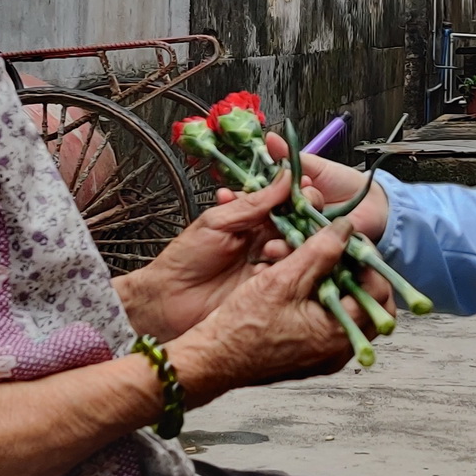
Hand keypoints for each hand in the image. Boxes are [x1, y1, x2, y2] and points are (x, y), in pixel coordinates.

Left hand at [114, 172, 298, 344]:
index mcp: (255, 219)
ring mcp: (272, 266)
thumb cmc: (187, 257)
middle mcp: (268, 240)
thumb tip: (284, 176)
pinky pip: (291, 277)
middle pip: (302, 226)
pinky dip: (280, 271)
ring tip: (266, 251)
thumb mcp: (218, 222)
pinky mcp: (272, 290)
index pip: (289, 201)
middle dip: (301, 222)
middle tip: (283, 229)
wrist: (170, 300)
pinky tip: (261, 272)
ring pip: (301, 250)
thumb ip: (254, 202)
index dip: (300, 195)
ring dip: (288, 247)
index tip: (305, 191)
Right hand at [165, 215, 365, 403]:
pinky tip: (301, 287)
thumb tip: (346, 229)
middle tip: (340, 255)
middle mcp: (337, 352)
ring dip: (339, 288)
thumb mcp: (281, 279)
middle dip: (359, 277)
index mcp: (337, 335)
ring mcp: (324, 358)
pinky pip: (329, 327)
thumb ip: (319, 251)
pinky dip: (323, 304)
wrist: (211, 359)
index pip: (379, 294)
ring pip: (349, 316)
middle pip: (371, 308)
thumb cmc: (241, 324)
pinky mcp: (308, 357)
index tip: (351, 243)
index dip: (368, 263)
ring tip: (316, 266)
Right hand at [222, 134, 389, 251]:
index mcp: (287, 202)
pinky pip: (302, 260)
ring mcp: (302, 242)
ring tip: (271, 248)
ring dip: (275, 248)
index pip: (260, 203)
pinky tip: (287, 259)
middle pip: (266, 228)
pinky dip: (295, 261)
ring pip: (282, 246)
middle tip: (248, 226)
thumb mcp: (316, 167)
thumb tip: (269, 138)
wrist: (377, 204)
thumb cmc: (346, 183)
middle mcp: (290, 223)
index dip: (245, 201)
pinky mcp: (317, 258)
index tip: (228, 197)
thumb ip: (291, 157)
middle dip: (254, 227)